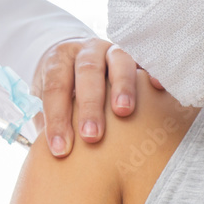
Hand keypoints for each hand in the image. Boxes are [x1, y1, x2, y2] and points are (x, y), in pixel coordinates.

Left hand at [32, 37, 163, 156]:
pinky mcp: (136, 57)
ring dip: (121, 87)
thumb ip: (47, 119)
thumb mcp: (48, 100)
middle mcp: (87, 51)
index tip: (60, 149)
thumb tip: (47, 152)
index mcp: (59, 59)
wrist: (80, 62)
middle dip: (89, 105)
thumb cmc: (63, 92)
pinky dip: (152, 73)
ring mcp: (113, 51)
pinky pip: (146, 62)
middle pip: (87, 72)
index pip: (56, 85)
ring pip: (119, 61)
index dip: (56, 117)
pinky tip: (156, 88)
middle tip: (91, 136)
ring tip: (123, 112)